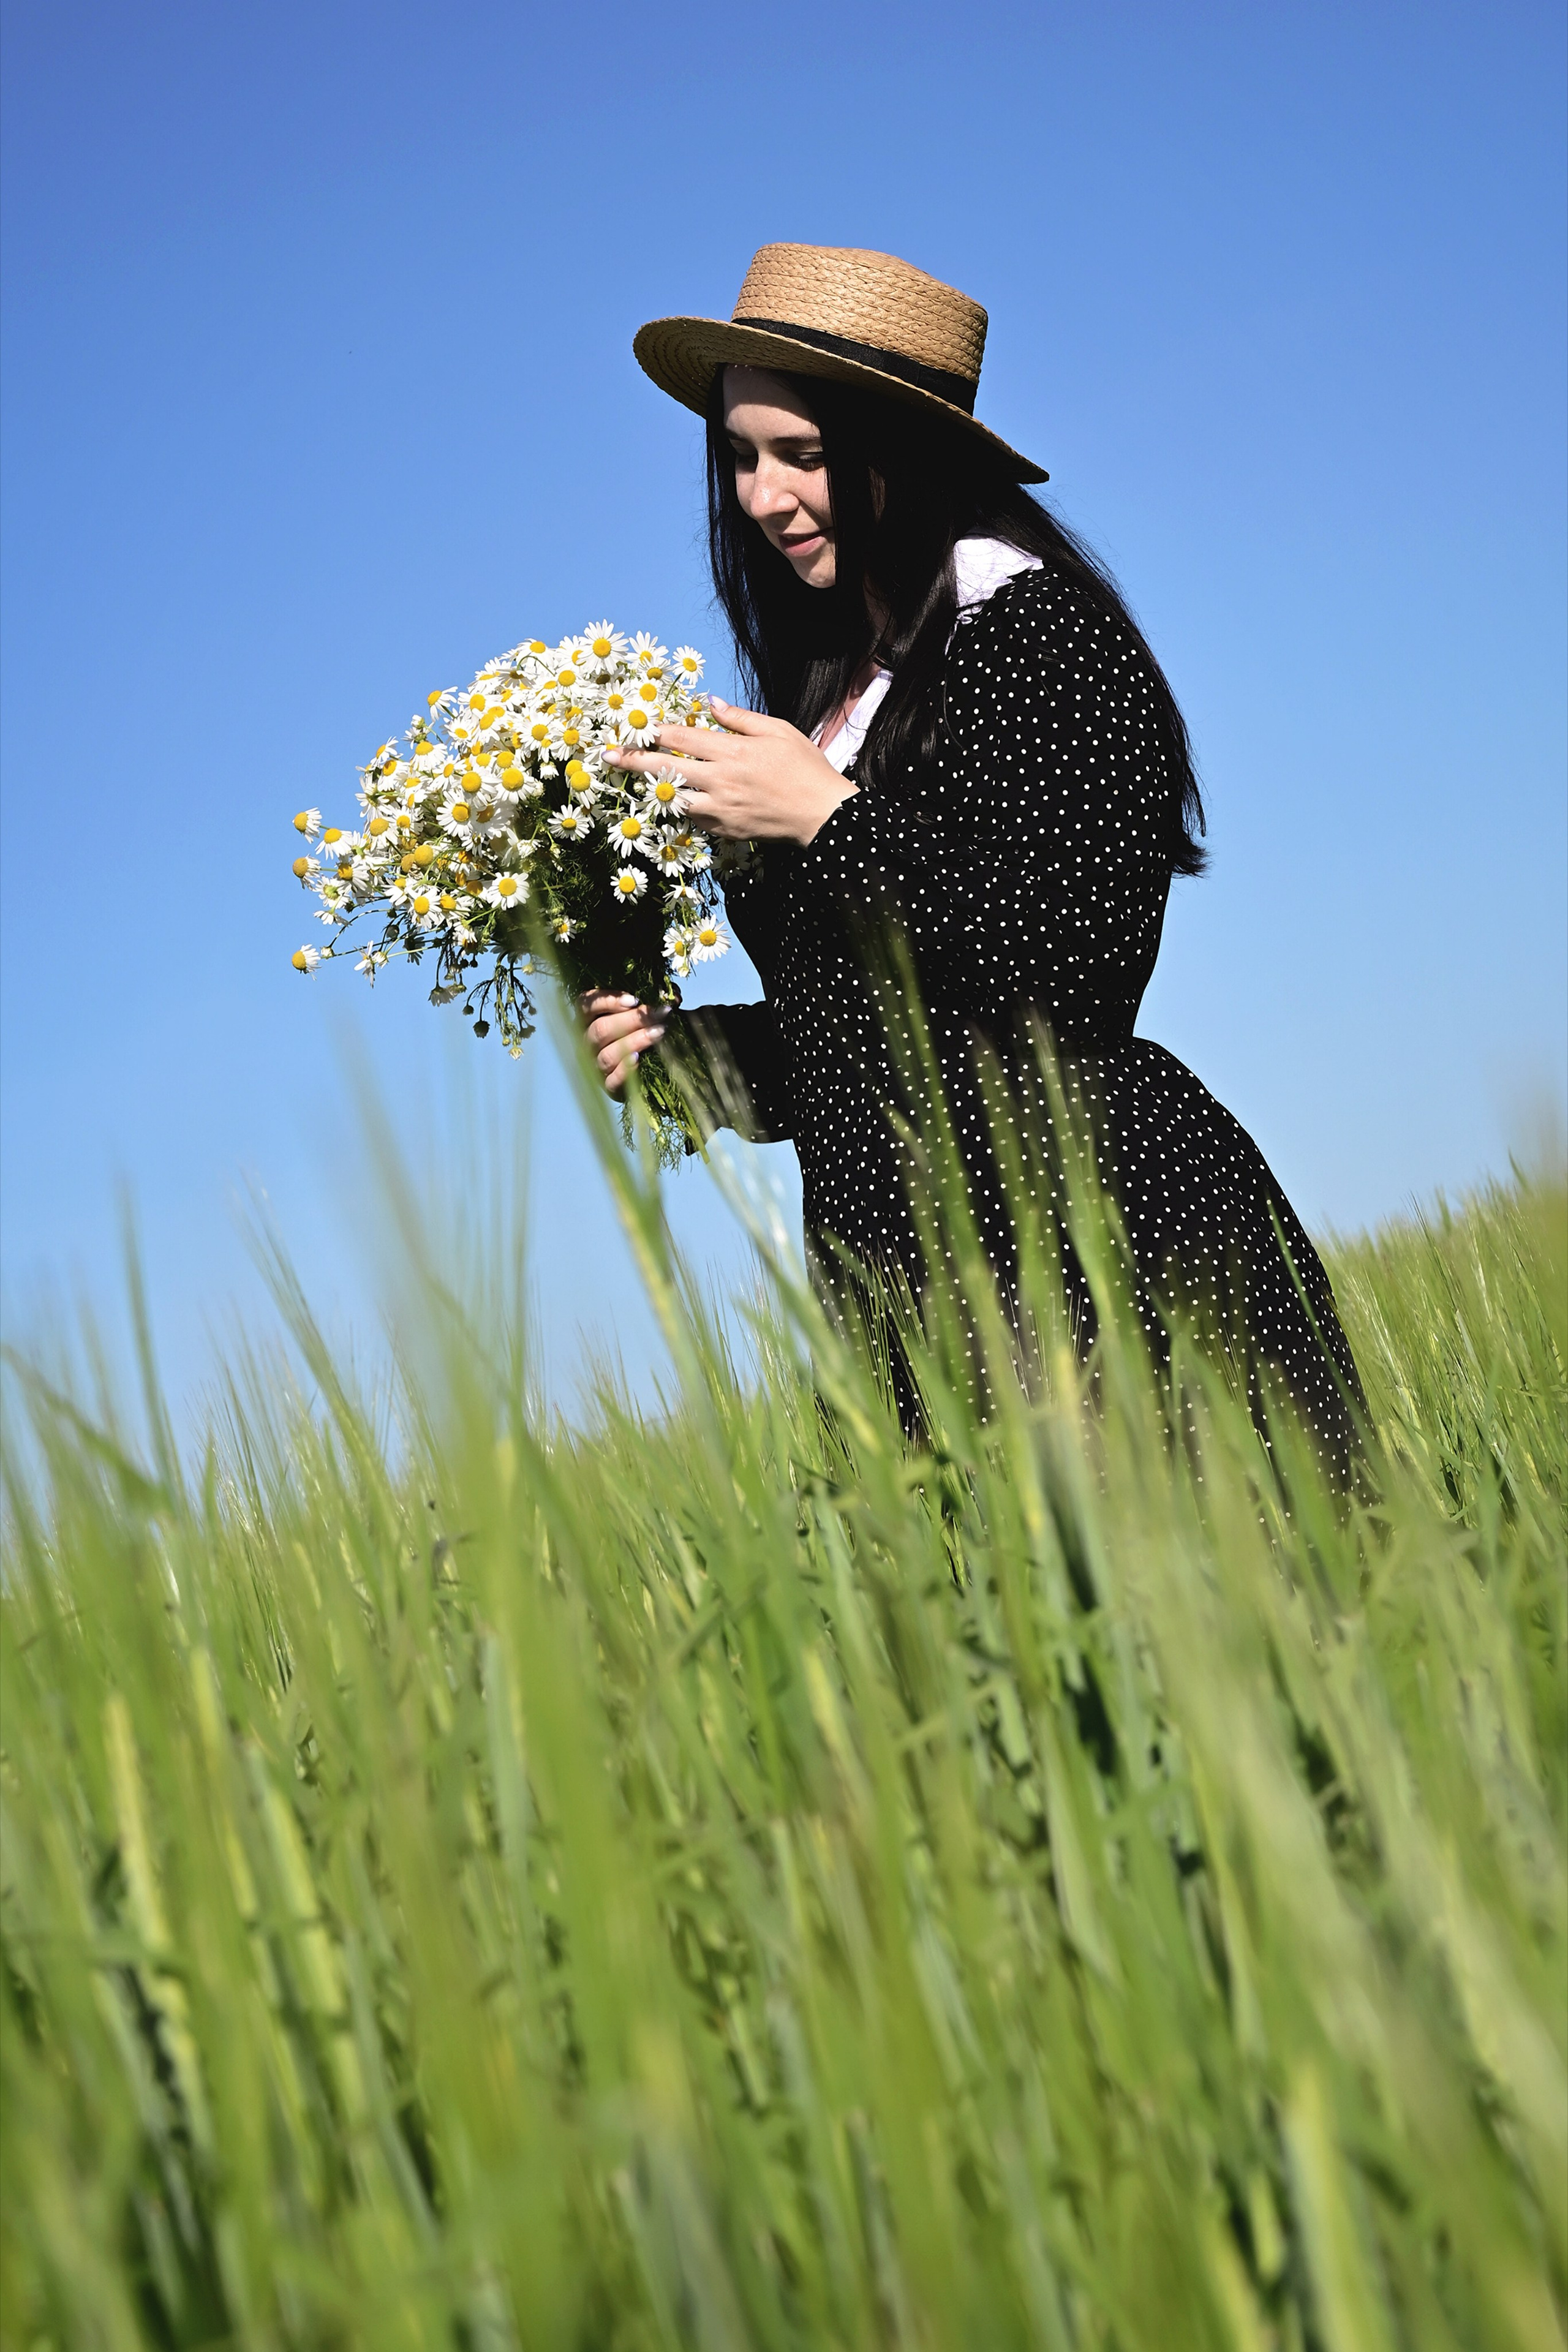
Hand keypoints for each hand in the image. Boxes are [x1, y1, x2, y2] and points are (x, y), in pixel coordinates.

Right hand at [579, 990, 671, 1094]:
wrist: (646, 1070)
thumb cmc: (640, 1033)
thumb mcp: (641, 1013)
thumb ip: (651, 1001)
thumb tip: (674, 997)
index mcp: (588, 1020)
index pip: (585, 1005)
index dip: (607, 1000)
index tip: (634, 1000)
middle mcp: (587, 1042)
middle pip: (600, 1029)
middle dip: (632, 1019)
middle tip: (659, 1014)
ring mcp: (595, 1065)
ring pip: (608, 1054)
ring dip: (635, 1041)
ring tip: (659, 1032)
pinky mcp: (607, 1086)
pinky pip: (612, 1080)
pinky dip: (625, 1070)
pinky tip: (638, 1059)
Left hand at [603, 697, 855, 844]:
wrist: (822, 814)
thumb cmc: (804, 767)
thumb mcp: (777, 730)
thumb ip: (740, 718)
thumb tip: (710, 703)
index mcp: (732, 751)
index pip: (681, 738)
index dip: (653, 731)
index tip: (632, 727)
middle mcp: (721, 779)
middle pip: (666, 768)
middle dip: (633, 760)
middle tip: (607, 756)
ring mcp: (720, 807)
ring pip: (674, 797)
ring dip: (653, 787)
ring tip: (636, 778)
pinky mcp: (725, 829)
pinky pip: (693, 817)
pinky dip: (681, 807)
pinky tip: (673, 799)